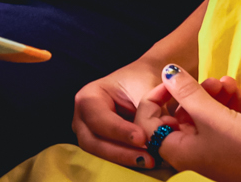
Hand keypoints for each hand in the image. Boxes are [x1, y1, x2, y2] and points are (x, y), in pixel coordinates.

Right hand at [71, 55, 168, 170]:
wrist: (146, 81)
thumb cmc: (143, 80)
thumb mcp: (146, 89)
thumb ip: (149, 111)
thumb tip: (157, 135)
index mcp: (89, 97)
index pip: (97, 117)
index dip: (118, 130)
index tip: (142, 137)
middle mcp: (84, 118)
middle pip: (92, 141)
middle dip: (120, 152)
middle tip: (148, 158)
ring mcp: (90, 134)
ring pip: (101, 154)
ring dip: (126, 159)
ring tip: (151, 160)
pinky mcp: (103, 146)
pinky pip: (111, 158)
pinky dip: (129, 161)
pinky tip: (147, 160)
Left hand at [147, 67, 240, 181]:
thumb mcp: (211, 115)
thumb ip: (186, 91)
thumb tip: (166, 72)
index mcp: (178, 152)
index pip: (149, 122)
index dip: (157, 96)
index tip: (174, 80)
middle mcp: (190, 155)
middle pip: (178, 116)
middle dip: (194, 92)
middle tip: (213, 80)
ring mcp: (211, 152)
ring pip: (201, 116)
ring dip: (213, 95)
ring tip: (229, 83)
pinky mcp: (229, 149)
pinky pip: (218, 123)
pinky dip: (225, 106)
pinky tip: (238, 94)